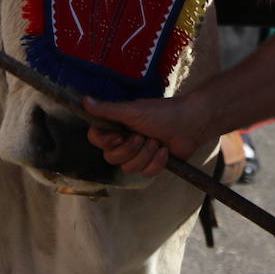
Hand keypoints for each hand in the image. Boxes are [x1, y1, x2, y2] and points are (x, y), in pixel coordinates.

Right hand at [84, 93, 212, 178]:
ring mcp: (138, 154)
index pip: (96, 139)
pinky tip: (165, 151)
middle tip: (143, 136)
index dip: (105, 141)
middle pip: (111, 158)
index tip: (118, 136)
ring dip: (145, 154)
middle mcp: (124, 141)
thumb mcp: (132, 111)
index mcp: (117, 126)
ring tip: (157, 141)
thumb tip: (84, 100)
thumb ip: (107, 110)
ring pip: (129, 168)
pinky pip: (146, 173)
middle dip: (130, 149)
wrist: (190, 123)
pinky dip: (157, 162)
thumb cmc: (162, 113)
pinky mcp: (152, 164)